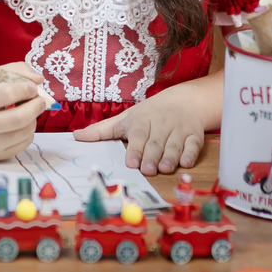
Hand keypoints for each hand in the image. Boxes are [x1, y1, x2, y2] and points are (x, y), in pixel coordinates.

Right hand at [0, 62, 45, 160]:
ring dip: (33, 118)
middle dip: (36, 106)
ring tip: (28, 110)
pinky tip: (21, 124)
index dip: (25, 89)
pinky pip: (26, 142)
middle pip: (20, 118)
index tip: (32, 87)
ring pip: (26, 131)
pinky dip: (29, 130)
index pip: (7, 94)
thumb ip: (15, 72)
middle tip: (40, 100)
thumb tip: (39, 79)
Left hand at [73, 89, 204, 175]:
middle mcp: (161, 123)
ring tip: (164, 168)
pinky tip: (185, 162)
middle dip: (151, 156)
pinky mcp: (195, 135)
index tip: (131, 162)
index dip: (135, 149)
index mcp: (142, 119)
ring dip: (170, 157)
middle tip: (148, 170)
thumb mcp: (125, 119)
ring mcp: (179, 129)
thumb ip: (102, 130)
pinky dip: (190, 153)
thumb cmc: (149, 114)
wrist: (183, 101)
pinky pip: (193, 145)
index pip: (138, 135)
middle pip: (156, 142)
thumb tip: (76, 136)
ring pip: (174, 145)